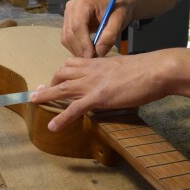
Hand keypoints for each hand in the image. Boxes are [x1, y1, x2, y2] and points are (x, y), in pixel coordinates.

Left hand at [30, 52, 168, 131]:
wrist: (155, 70)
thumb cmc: (146, 69)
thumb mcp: (124, 67)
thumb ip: (113, 72)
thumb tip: (113, 79)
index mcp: (98, 63)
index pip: (73, 64)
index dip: (62, 72)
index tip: (55, 78)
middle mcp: (91, 71)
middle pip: (62, 74)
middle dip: (50, 83)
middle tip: (39, 91)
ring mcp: (93, 84)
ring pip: (62, 88)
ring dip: (46, 95)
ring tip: (33, 101)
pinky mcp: (99, 97)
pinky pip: (75, 108)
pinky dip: (62, 118)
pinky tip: (53, 127)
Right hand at [61, 0, 131, 57]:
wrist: (118, 2)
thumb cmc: (119, 9)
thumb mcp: (119, 21)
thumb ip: (110, 36)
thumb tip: (99, 52)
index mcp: (83, 2)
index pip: (77, 26)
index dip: (83, 43)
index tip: (92, 57)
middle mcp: (71, 7)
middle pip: (70, 34)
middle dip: (80, 49)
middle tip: (93, 60)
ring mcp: (68, 15)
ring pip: (66, 38)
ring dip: (77, 50)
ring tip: (92, 56)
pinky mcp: (68, 22)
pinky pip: (68, 39)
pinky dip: (77, 48)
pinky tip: (88, 51)